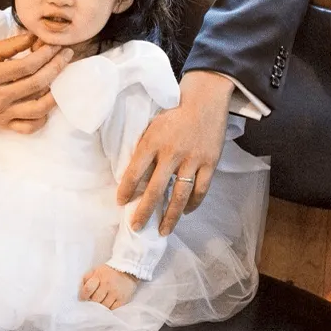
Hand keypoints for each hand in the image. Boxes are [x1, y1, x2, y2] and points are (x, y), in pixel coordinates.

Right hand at [0, 32, 72, 133]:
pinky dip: (42, 118)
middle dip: (56, 67)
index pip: (26, 65)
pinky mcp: (4, 125)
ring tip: (61, 80)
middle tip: (66, 55)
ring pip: (37, 109)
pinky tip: (46, 104)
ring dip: (54, 94)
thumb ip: (11, 45)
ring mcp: (2, 114)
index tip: (56, 45)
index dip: (45, 54)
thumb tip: (36, 37)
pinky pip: (29, 127)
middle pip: (36, 84)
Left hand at [79, 263, 138, 309]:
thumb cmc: (108, 272)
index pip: (88, 289)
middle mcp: (108, 285)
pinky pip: (113, 308)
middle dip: (91, 302)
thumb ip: (86, 279)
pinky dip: (108, 308)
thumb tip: (80, 290)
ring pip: (104, 306)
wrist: (128, 270)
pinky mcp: (123, 299)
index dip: (83, 296)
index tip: (82, 298)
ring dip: (100, 307)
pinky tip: (107, 305)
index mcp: (99, 276)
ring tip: (99, 304)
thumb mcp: (95, 271)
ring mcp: (116, 293)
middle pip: (95, 300)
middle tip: (91, 303)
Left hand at [117, 71, 233, 235]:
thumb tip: (132, 175)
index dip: (126, 190)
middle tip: (137, 227)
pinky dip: (193, 204)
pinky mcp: (210, 163)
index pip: (135, 172)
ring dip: (170, 216)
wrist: (205, 99)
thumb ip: (143, 148)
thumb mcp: (151, 126)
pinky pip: (201, 190)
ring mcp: (193, 159)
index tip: (120, 202)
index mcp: (153, 142)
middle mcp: (172, 153)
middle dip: (144, 211)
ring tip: (163, 231)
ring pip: (180, 196)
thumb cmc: (172, 112)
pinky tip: (185, 212)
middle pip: (155, 190)